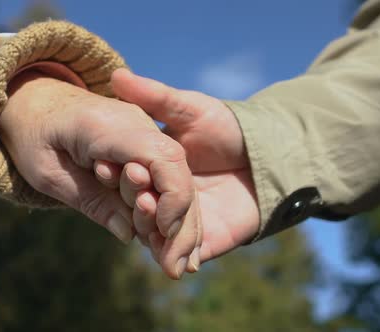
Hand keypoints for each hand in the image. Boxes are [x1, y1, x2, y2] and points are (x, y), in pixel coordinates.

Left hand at [0, 71, 200, 278]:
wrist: (36, 101)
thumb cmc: (33, 135)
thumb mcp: (48, 173)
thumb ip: (91, 201)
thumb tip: (129, 235)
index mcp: (106, 126)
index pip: (161, 157)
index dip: (172, 198)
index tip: (162, 234)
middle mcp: (135, 123)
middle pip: (177, 171)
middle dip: (181, 221)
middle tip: (175, 270)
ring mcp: (144, 131)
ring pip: (177, 176)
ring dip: (179, 221)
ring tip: (173, 265)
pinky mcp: (145, 144)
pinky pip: (164, 177)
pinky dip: (167, 210)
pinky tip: (167, 243)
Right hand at [106, 69, 259, 264]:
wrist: (273, 153)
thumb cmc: (231, 127)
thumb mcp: (190, 107)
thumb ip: (155, 96)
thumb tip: (117, 76)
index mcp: (156, 169)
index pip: (129, 178)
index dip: (116, 174)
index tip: (106, 167)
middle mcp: (166, 196)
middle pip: (139, 208)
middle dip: (135, 200)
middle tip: (138, 189)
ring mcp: (184, 220)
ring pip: (155, 234)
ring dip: (149, 227)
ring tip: (149, 209)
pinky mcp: (207, 240)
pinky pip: (182, 254)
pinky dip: (171, 256)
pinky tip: (166, 254)